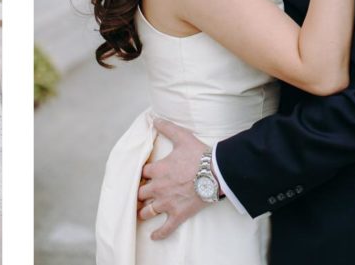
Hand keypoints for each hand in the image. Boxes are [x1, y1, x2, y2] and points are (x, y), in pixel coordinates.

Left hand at [138, 118, 209, 239]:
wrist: (216, 173)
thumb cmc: (199, 155)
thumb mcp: (182, 137)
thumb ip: (167, 127)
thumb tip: (154, 118)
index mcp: (157, 170)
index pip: (140, 173)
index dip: (141, 175)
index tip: (142, 176)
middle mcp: (158, 188)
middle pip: (140, 193)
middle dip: (139, 194)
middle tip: (139, 195)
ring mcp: (167, 203)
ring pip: (148, 211)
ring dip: (143, 212)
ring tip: (141, 213)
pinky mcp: (178, 214)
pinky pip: (165, 228)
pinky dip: (158, 234)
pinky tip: (153, 236)